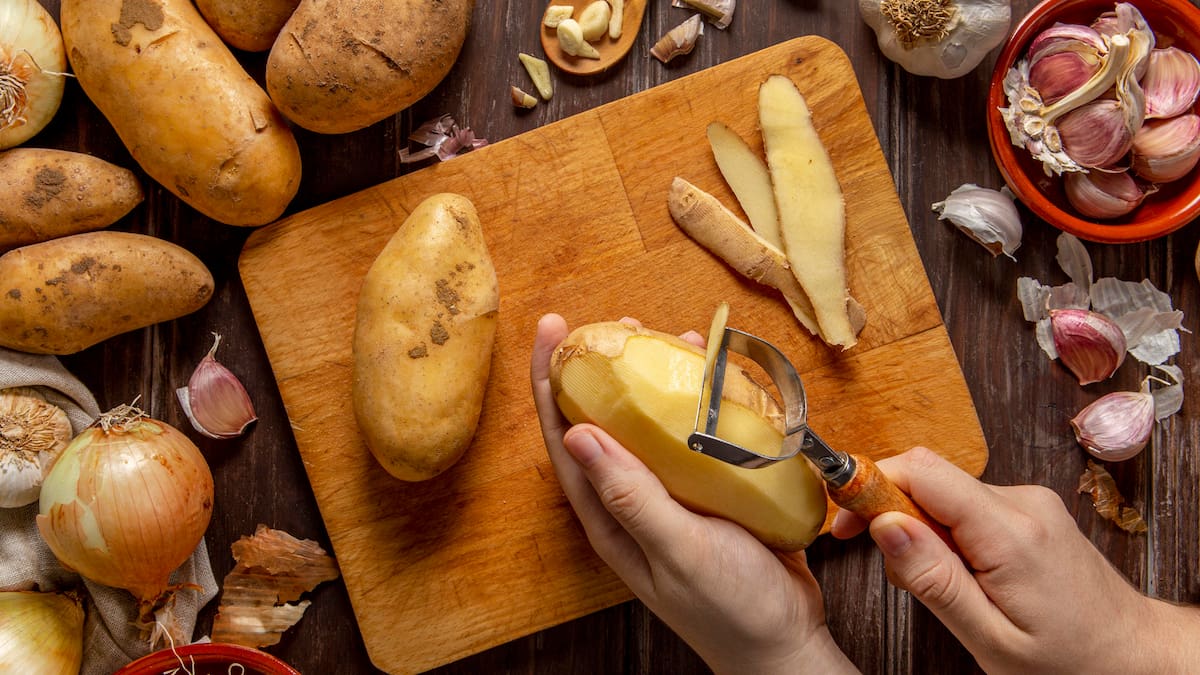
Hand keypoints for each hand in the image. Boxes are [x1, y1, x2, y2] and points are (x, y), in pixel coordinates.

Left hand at [530, 314, 856, 674]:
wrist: (786, 643)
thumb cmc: (730, 608)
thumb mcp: (677, 550)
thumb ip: (629, 496)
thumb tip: (576, 434)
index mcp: (609, 515)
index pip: (565, 436)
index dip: (551, 381)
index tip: (552, 329)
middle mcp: (632, 499)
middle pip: (603, 420)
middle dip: (603, 368)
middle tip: (621, 324)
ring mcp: (671, 494)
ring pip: (651, 423)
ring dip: (654, 379)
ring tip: (666, 339)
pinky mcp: (708, 491)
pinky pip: (695, 435)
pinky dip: (701, 401)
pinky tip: (717, 377)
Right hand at [831, 447, 1199, 672]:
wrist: (1132, 654)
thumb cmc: (1067, 660)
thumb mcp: (989, 637)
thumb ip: (933, 579)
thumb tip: (884, 524)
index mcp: (1011, 533)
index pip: (923, 471)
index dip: (872, 483)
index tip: (843, 515)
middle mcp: (1022, 502)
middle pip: (928, 477)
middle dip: (890, 510)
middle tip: (876, 559)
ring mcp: (1028, 501)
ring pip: (943, 492)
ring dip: (918, 526)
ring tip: (934, 583)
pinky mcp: (1028, 508)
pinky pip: (965, 503)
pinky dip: (944, 530)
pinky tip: (958, 573)